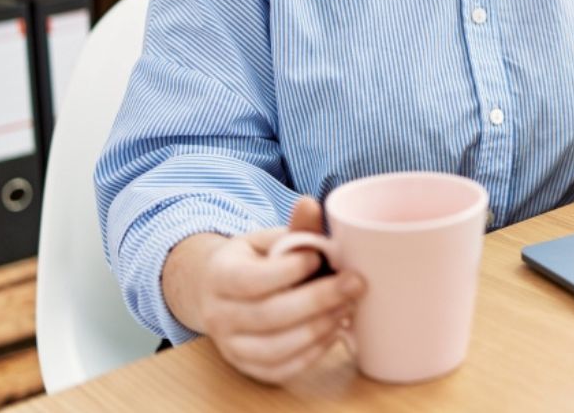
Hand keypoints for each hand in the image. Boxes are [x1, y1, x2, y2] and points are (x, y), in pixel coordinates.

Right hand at [169, 197, 363, 383]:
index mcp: (219, 276)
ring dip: (319, 328)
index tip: (320, 257)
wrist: (219, 292)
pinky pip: (280, 370)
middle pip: (269, 315)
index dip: (290, 271)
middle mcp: (218, 315)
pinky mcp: (248, 368)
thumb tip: (310, 203)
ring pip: (275, 348)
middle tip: (355, 284)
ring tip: (348, 308)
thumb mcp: (266, 239)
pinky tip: (333, 331)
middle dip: (318, 300)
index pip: (252, 279)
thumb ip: (293, 228)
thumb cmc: (253, 262)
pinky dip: (311, 354)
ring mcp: (231, 347)